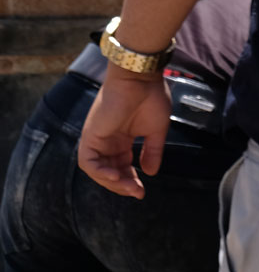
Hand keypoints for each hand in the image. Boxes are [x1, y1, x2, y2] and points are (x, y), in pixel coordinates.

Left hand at [77, 67, 171, 198]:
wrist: (139, 79)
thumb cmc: (151, 98)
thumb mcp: (156, 130)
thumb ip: (152, 152)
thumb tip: (151, 173)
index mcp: (122, 139)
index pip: (123, 166)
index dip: (132, 180)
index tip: (143, 190)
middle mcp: (107, 141)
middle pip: (110, 171)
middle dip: (123, 185)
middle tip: (138, 192)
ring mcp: (97, 139)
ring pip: (97, 171)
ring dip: (112, 182)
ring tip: (130, 186)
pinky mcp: (90, 136)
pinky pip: (88, 162)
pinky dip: (99, 173)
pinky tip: (115, 176)